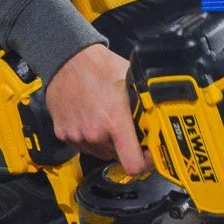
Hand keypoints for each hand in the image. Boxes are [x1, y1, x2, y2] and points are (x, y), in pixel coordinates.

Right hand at [47, 44, 149, 174]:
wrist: (66, 58)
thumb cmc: (99, 66)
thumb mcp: (131, 80)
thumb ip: (144, 104)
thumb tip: (160, 118)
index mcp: (115, 121)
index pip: (133, 164)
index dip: (144, 163)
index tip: (147, 155)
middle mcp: (94, 133)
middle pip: (117, 156)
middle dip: (124, 145)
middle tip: (124, 126)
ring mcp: (77, 135)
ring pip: (100, 151)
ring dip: (106, 141)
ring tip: (104, 118)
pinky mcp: (63, 134)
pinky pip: (82, 145)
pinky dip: (88, 137)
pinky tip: (88, 117)